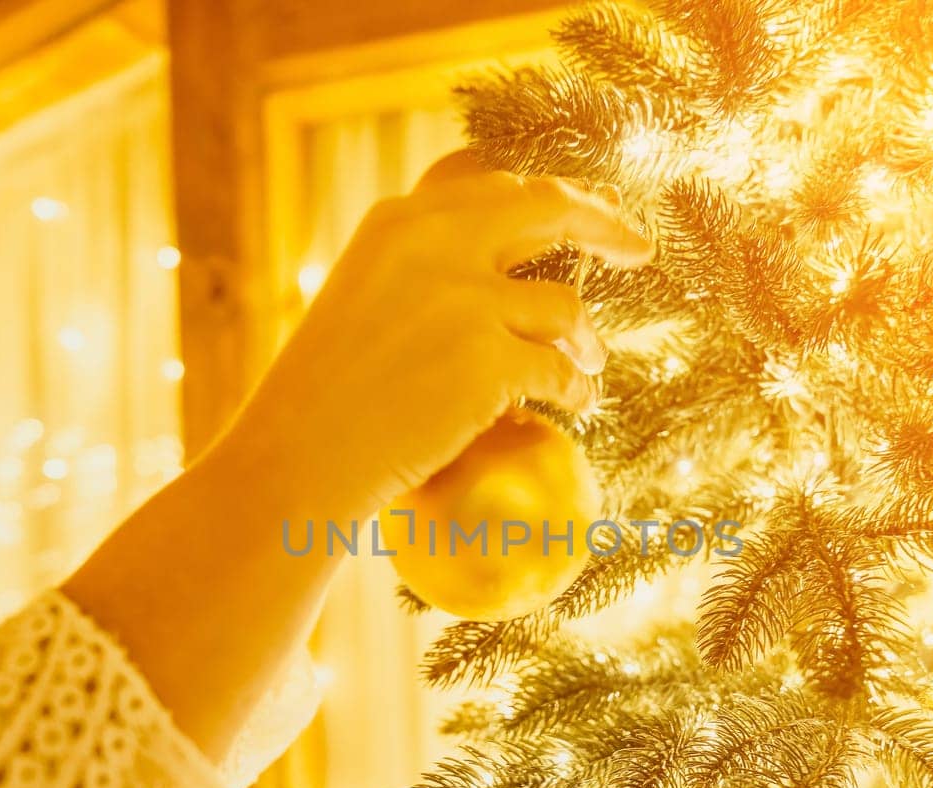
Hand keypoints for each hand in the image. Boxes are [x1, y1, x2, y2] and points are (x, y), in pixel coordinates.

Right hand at [225, 152, 654, 519]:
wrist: (295, 459)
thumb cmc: (320, 397)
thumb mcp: (361, 301)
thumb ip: (422, 270)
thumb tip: (509, 274)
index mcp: (397, 220)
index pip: (491, 183)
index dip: (547, 192)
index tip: (582, 205)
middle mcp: (434, 242)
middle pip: (549, 210)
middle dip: (603, 224)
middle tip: (638, 247)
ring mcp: (465, 299)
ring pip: (565, 307)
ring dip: (585, 341)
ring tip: (588, 364)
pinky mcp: (489, 361)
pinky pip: (561, 372)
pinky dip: (576, 391)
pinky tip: (575, 406)